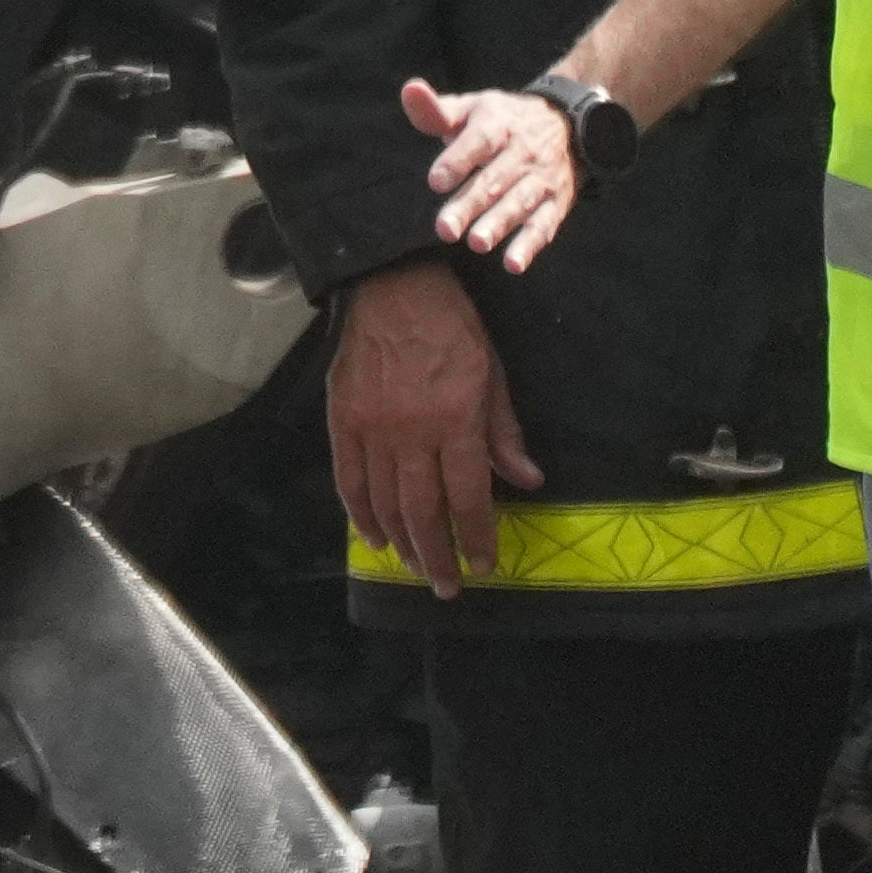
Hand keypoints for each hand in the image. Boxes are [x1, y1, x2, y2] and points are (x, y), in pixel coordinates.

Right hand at [326, 259, 543, 594]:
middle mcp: (411, 433)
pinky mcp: (342, 420)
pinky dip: (360, 513)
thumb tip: (529, 480)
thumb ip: (504, 432)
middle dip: (438, 556)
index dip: (478, 537)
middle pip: (423, 512)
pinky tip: (373, 537)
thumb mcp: (493, 374)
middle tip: (448, 587)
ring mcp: (371, 429)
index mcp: (455, 421)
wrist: (390, 285)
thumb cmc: (452, 327)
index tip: (486, 565)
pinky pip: (349, 479)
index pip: (469, 497)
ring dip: (402, 543)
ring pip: (385, 503)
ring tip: (416, 568)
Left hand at [408, 67, 593, 271]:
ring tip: (476, 243)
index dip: (458, 161)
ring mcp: (541, 179)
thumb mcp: (471, 107)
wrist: (568, 124)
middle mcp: (523, 152)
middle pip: (494, 180)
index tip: (436, 182)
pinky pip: (545, 225)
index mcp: (498, 125)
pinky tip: (513, 264)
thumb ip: (435, 109)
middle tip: (445, 230)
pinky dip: (530, 245)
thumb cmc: (501, 120)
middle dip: (470, 205)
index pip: (478, 142)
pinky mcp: (556, 202)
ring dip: (499, 225)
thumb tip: (410, 89)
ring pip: (519, 204)